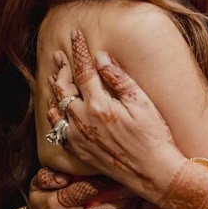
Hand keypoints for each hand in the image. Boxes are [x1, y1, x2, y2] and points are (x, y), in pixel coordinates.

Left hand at [46, 30, 189, 206]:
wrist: (152, 172)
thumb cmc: (153, 136)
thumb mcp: (142, 103)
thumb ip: (119, 79)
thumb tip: (102, 59)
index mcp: (98, 105)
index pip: (83, 70)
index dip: (79, 50)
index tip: (76, 35)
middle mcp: (82, 120)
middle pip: (64, 87)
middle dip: (62, 68)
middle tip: (60, 55)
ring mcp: (77, 137)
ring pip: (56, 108)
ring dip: (55, 90)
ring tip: (54, 77)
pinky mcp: (78, 151)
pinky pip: (57, 130)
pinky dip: (54, 115)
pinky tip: (55, 109)